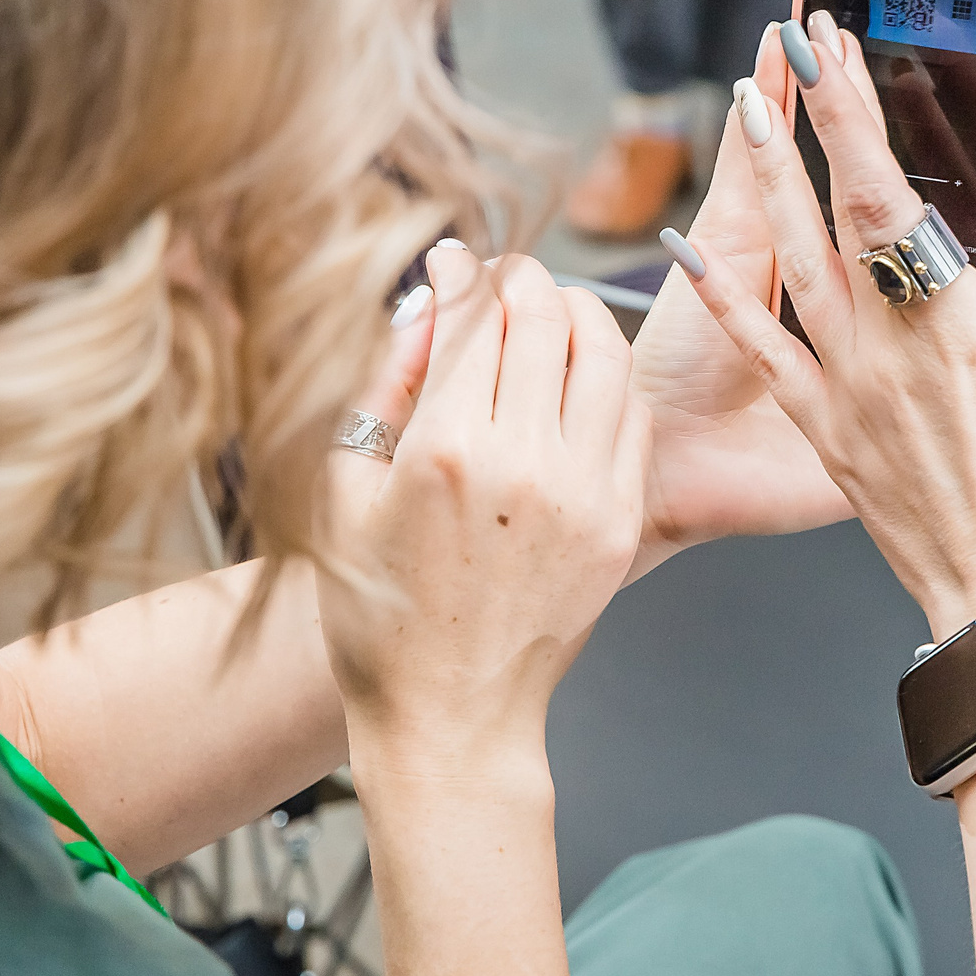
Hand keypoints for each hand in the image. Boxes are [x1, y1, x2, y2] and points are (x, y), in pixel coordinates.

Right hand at [316, 246, 648, 772]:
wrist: (451, 715)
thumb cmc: (378, 611)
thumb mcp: (343, 492)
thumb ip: (384, 384)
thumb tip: (428, 302)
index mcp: (445, 452)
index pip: (473, 313)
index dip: (460, 270)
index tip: (450, 260)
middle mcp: (525, 463)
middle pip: (545, 314)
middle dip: (519, 277)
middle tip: (498, 278)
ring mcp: (585, 492)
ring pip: (605, 350)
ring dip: (575, 312)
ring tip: (544, 313)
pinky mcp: (620, 519)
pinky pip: (631, 412)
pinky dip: (606, 376)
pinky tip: (576, 378)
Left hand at [629, 19, 975, 576]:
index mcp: (960, 319)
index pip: (888, 188)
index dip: (853, 112)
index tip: (831, 48)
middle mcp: (889, 343)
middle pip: (834, 207)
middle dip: (813, 120)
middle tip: (796, 47)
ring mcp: (847, 388)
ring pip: (790, 264)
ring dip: (768, 181)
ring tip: (749, 112)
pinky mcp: (826, 432)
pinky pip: (765, 349)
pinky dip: (720, 294)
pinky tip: (684, 246)